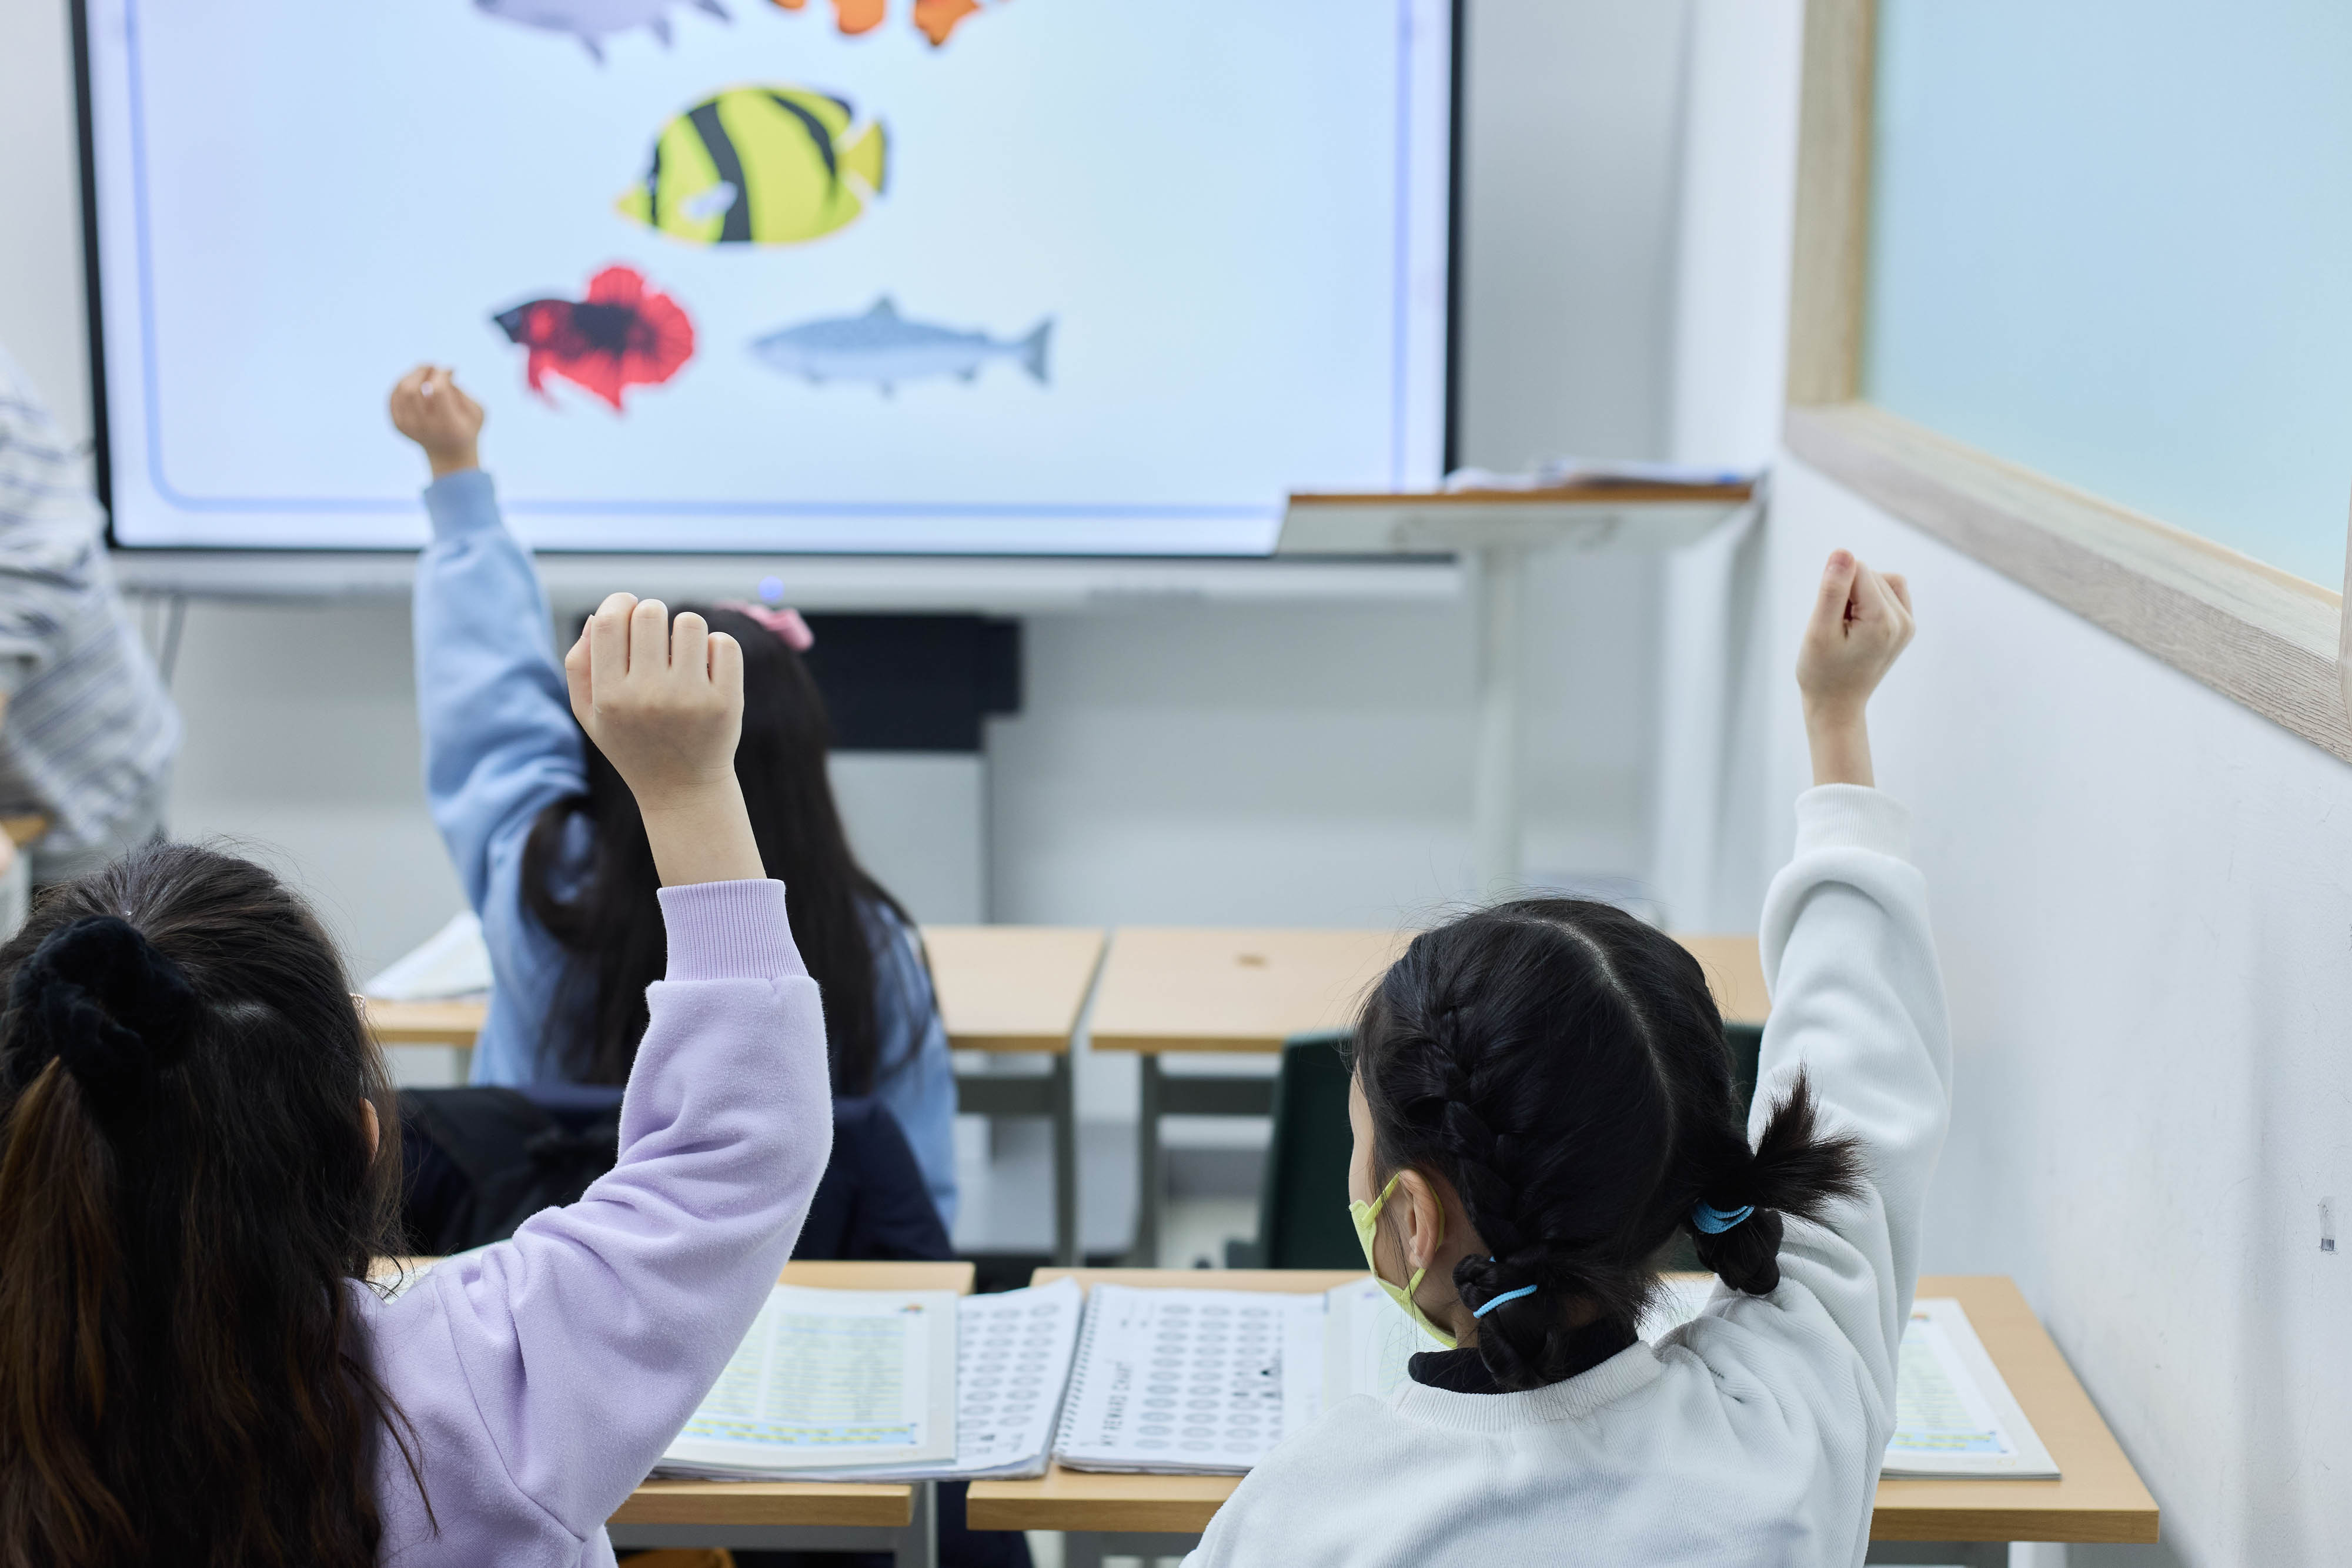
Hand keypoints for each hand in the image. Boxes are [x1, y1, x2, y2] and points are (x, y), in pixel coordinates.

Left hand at [388, 365, 484, 478]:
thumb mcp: (476, 412)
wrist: (449, 455)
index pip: (437, 390)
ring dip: (412, 374)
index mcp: (448, 425)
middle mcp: (425, 427)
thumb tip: (440, 373)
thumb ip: (460, 391)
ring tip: (424, 373)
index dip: (442, 374)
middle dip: (422, 370)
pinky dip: (403, 384)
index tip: (451, 371)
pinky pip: (393, 395)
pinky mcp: (398, 424)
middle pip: (411, 389)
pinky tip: (416, 383)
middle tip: (432, 366)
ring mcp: (408, 427)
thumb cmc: (467, 428)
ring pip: (400, 389)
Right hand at [562, 593, 762, 886]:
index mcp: (610, 697)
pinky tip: (706, 668)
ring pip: (690, 622)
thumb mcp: (590, 713)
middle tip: (656, 637)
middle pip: (650, 614)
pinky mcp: (726, 702)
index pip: (610, 622)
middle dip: (652, 614)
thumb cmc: (631, 742)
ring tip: (681, 654)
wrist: (682, 790)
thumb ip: (580, 664)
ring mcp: (690, 699)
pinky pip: (724, 644)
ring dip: (685, 630)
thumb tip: (599, 615)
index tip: (628, 609)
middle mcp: (648, 697)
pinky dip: (716, 648)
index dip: (619, 603)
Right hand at [1795, 549, 1913, 787]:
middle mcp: (1903, 620)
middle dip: (1845, 591)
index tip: (1830, 620)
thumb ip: (1832, 589)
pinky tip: (1860, 619)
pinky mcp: (1906, 624)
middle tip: (1835, 628)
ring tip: (1846, 625)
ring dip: (1857, 593)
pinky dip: (1871, 596)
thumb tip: (1843, 552)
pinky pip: (1891, 588)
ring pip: (1879, 578)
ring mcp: (1908, 623)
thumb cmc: (1821, 671)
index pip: (1856, 569)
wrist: (1837, 705)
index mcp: (1882, 622)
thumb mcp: (1819, 630)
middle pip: (1868, 573)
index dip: (1833, 587)